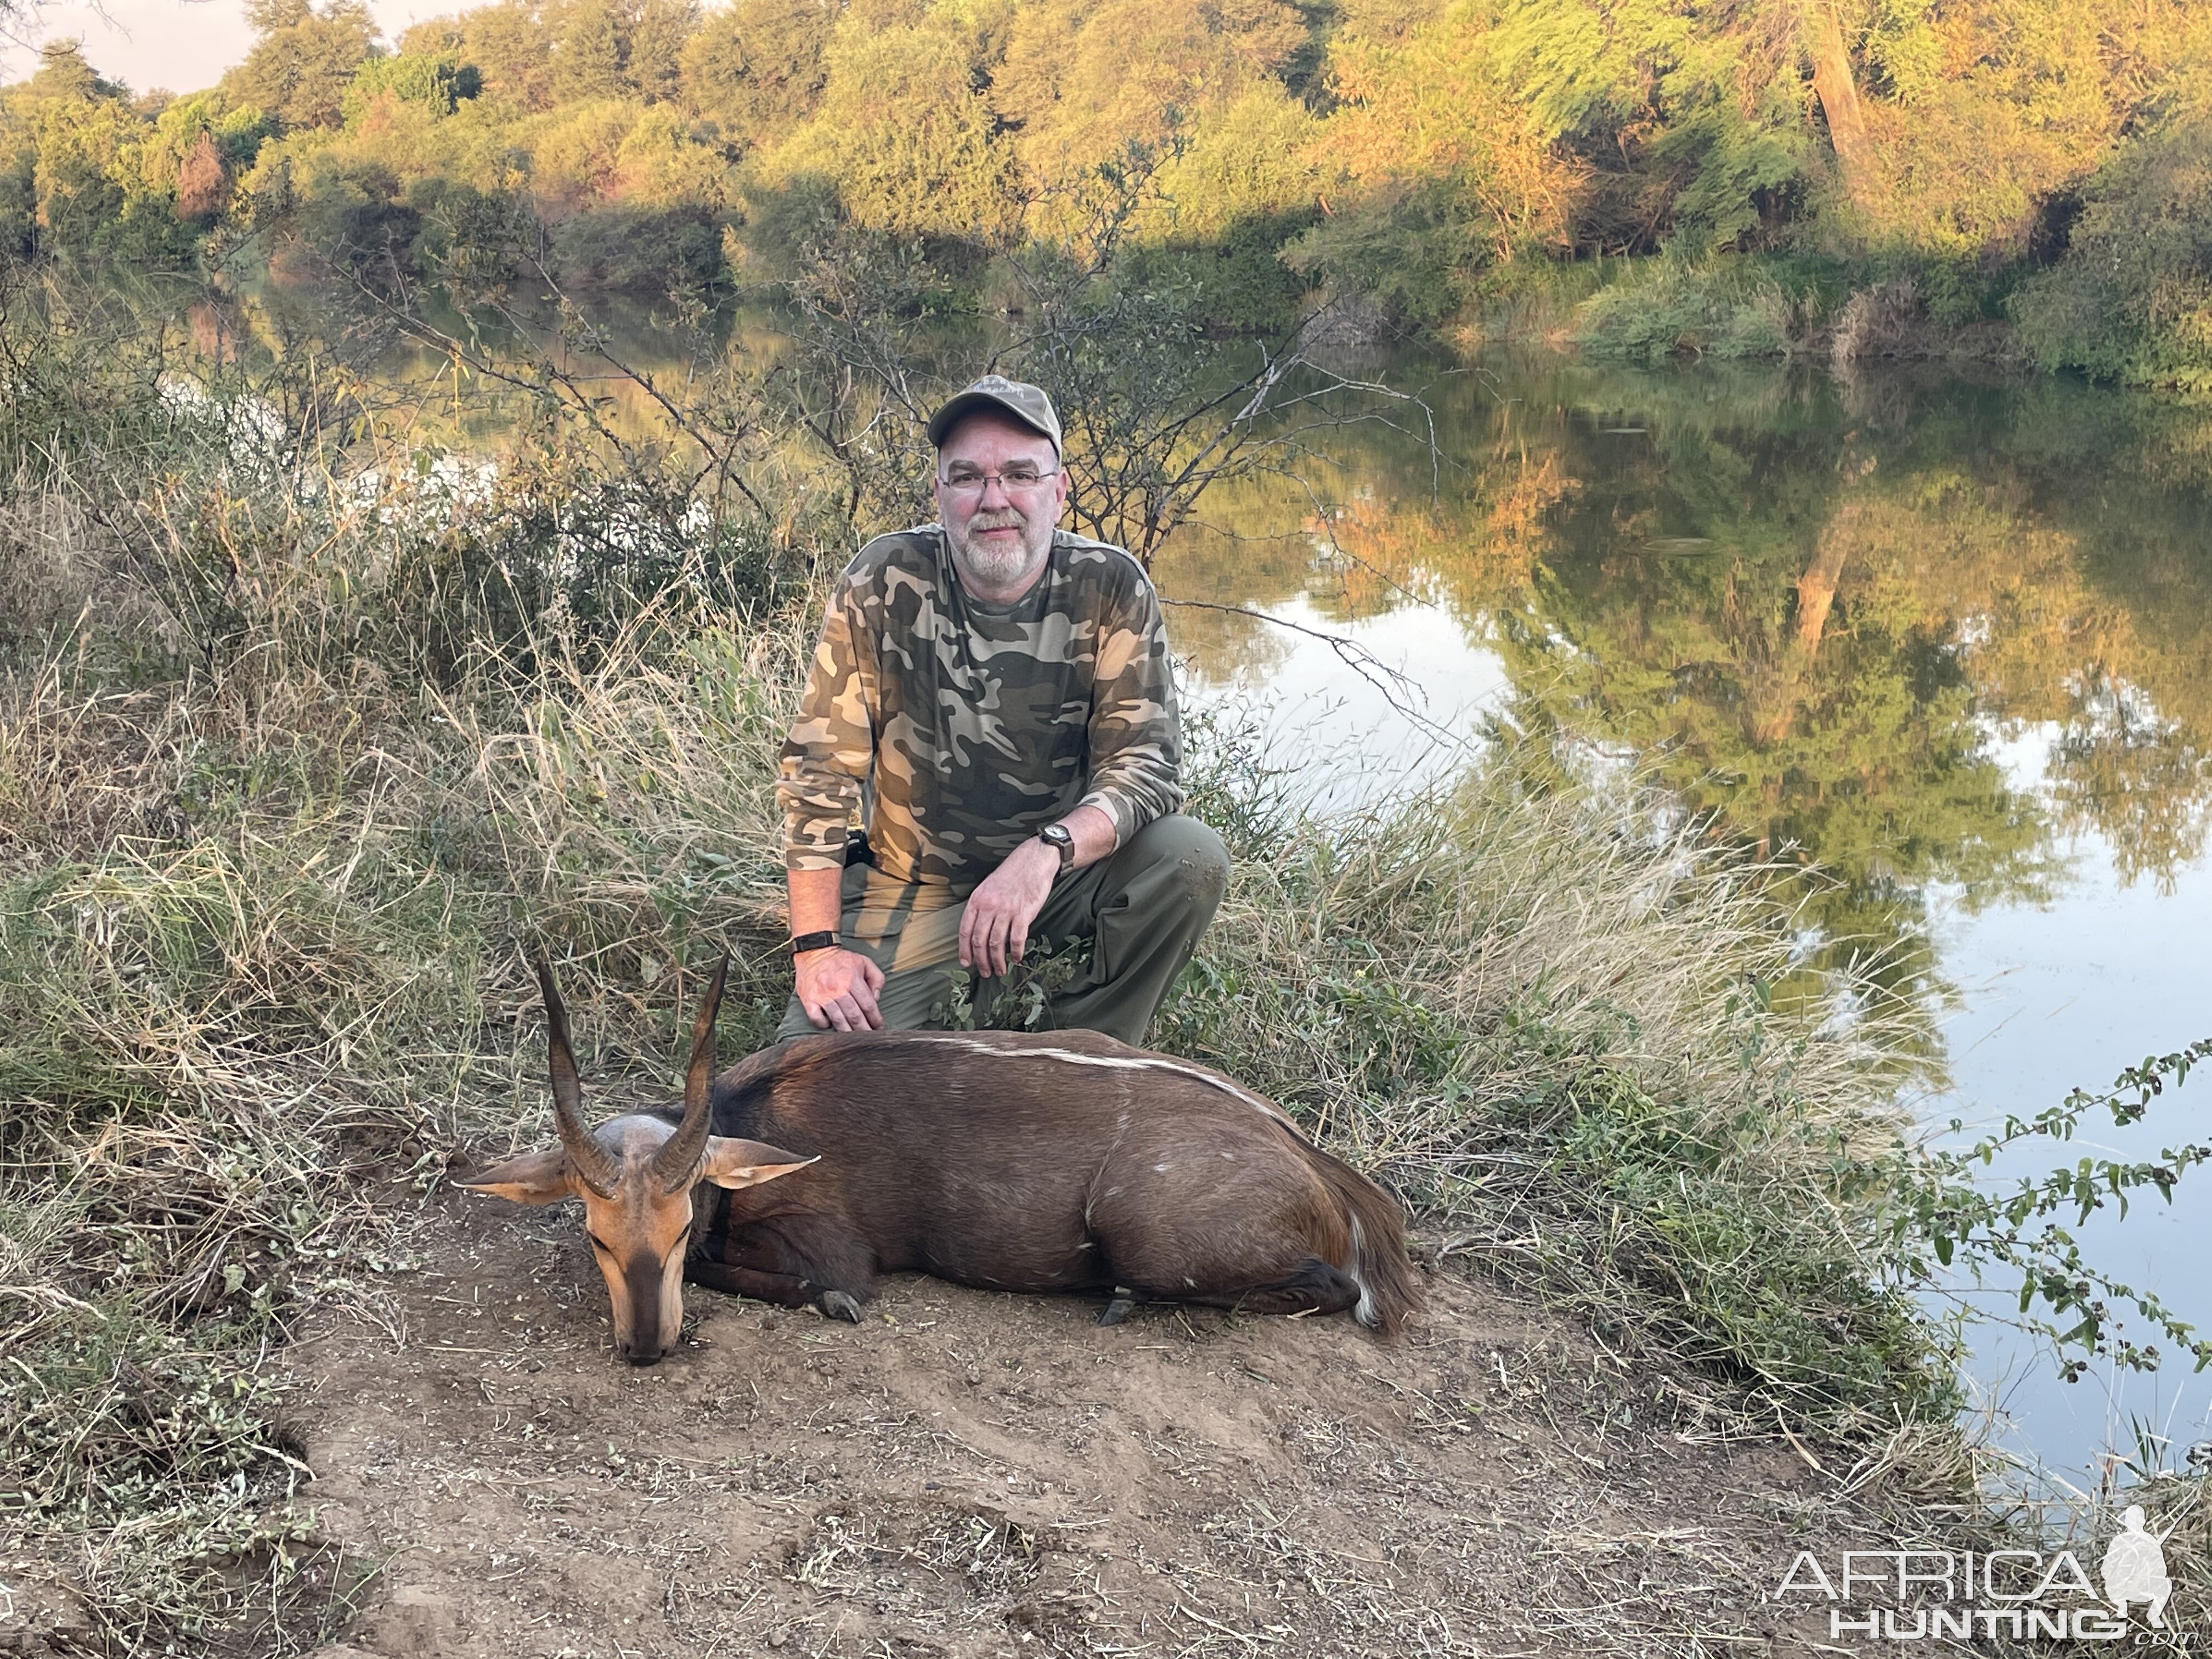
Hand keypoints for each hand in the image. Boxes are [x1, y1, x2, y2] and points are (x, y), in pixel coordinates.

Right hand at [795, 947, 884, 1030]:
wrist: (814, 952)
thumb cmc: (841, 960)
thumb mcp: (864, 962)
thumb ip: (876, 979)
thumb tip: (876, 999)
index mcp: (852, 979)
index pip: (868, 1005)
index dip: (875, 1019)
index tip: (879, 1027)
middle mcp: (837, 988)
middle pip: (854, 1016)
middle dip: (864, 1030)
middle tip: (869, 1038)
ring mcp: (822, 995)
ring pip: (838, 1020)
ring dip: (848, 1032)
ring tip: (854, 1038)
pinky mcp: (808, 999)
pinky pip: (817, 1019)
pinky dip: (824, 1025)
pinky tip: (830, 1025)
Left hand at [960, 839, 1057, 977]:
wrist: (1034, 860)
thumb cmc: (1012, 873)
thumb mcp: (988, 886)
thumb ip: (982, 907)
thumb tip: (978, 930)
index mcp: (977, 899)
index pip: (965, 930)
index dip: (964, 949)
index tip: (966, 962)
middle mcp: (989, 906)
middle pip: (979, 940)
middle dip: (980, 960)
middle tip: (984, 972)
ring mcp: (1006, 910)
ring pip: (996, 943)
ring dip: (997, 961)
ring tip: (1000, 970)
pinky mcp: (1024, 913)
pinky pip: (1017, 939)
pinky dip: (1016, 952)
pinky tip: (1016, 958)